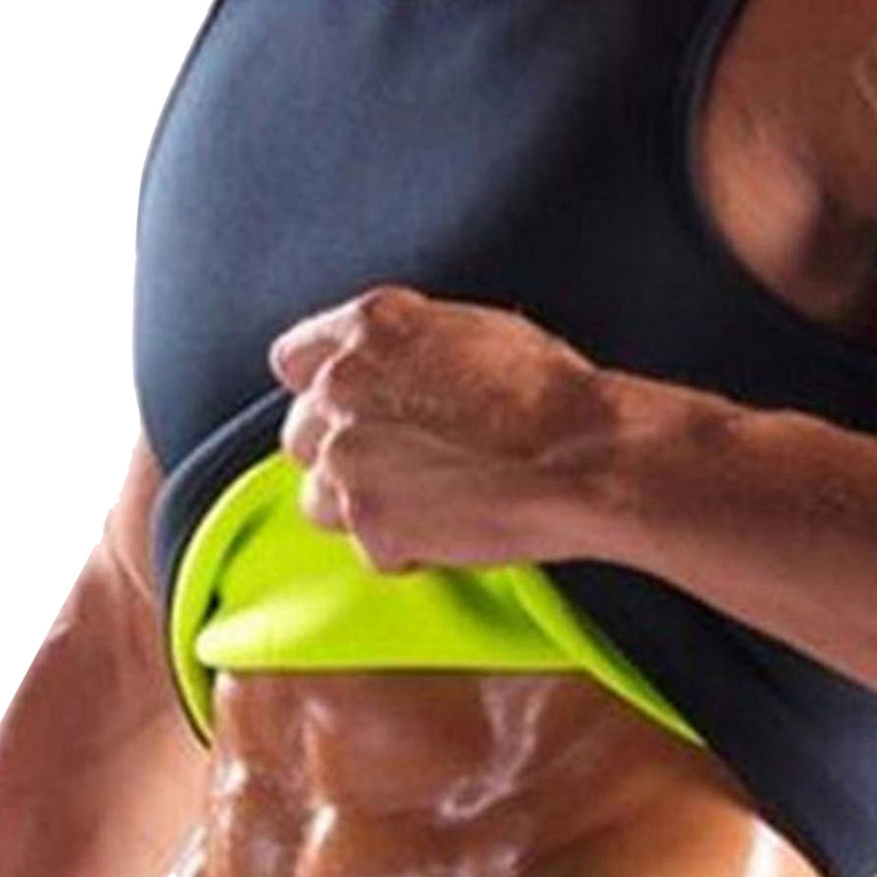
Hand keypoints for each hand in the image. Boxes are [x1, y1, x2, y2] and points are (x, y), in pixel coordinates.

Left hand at [268, 284, 617, 571]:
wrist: (583, 455)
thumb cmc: (551, 394)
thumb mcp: (473, 332)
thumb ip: (408, 346)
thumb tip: (395, 366)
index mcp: (370, 329)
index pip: (293, 360)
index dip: (321, 391)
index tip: (344, 413)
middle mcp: (342, 387)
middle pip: (300, 435)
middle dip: (343, 454)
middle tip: (403, 466)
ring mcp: (348, 457)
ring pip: (318, 498)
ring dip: (362, 505)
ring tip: (429, 502)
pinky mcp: (368, 521)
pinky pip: (367, 545)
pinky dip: (402, 546)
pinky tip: (451, 528)